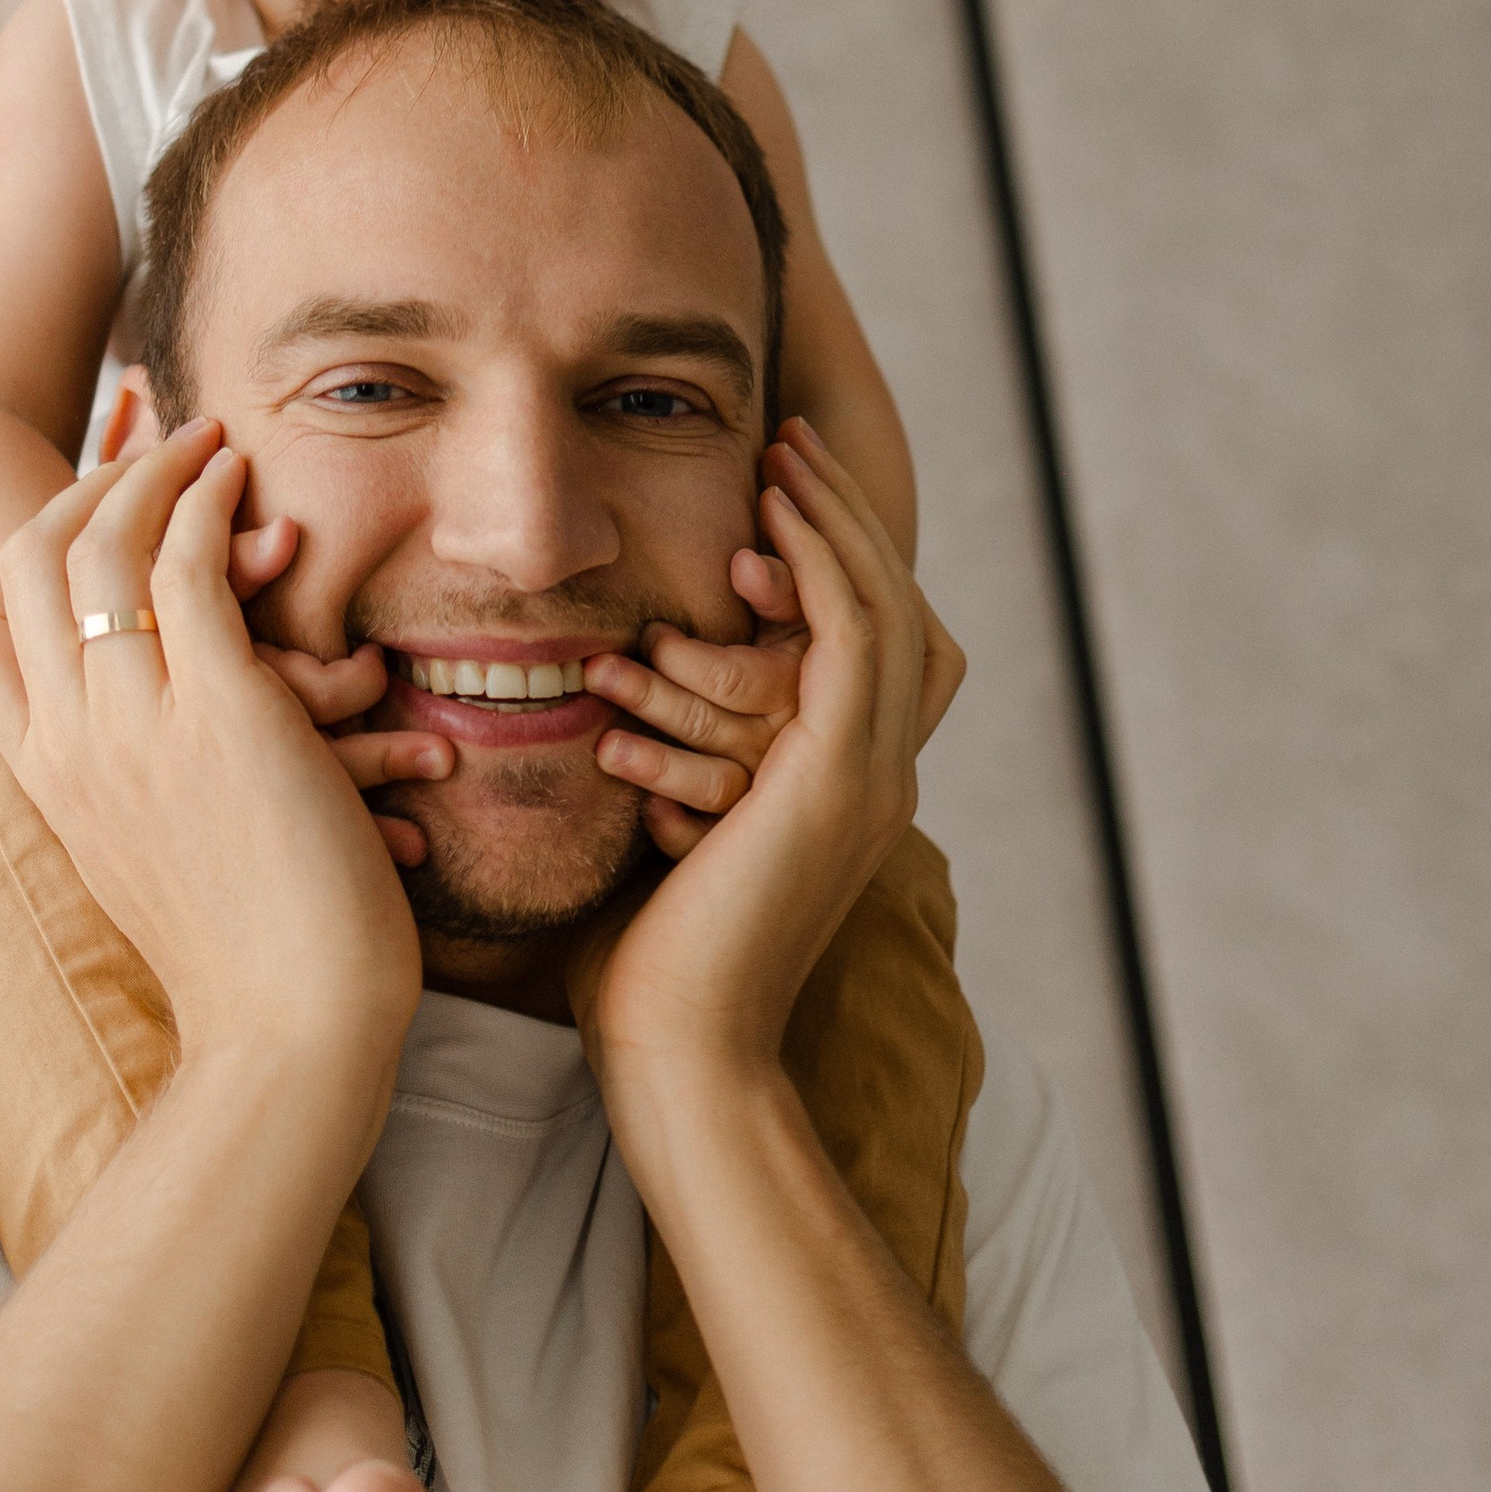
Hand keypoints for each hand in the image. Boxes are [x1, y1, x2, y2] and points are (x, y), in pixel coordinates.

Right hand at [0, 422, 427, 1083]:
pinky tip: (242, 481)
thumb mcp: (151, 860)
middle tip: (146, 443)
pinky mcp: (221, 710)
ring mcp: (135, 723)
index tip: (74, 494)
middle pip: (28, 563)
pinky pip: (188, 569)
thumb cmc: (241, 957)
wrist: (290, 1029)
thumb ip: (126, 788)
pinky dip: (208, 506)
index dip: (15, 540)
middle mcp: (69, 742)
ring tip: (206, 438)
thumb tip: (136, 750)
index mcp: (43, 777)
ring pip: (104, 548)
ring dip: (155, 472)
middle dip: (83, 481)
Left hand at [572, 422, 958, 1099]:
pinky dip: (819, 570)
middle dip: (841, 516)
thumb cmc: (639, 963)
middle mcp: (879, 773)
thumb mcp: (658, 830)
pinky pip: (851, 639)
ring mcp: (874, 776)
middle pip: (891, 605)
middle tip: (793, 439)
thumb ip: (660, 761)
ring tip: (783, 455)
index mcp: (845, 785)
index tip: (775, 486)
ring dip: (833, 522)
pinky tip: (765, 527)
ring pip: (881, 608)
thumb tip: (599, 693)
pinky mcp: (844, 776)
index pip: (869, 640)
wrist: (673, 1052)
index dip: (833, 555)